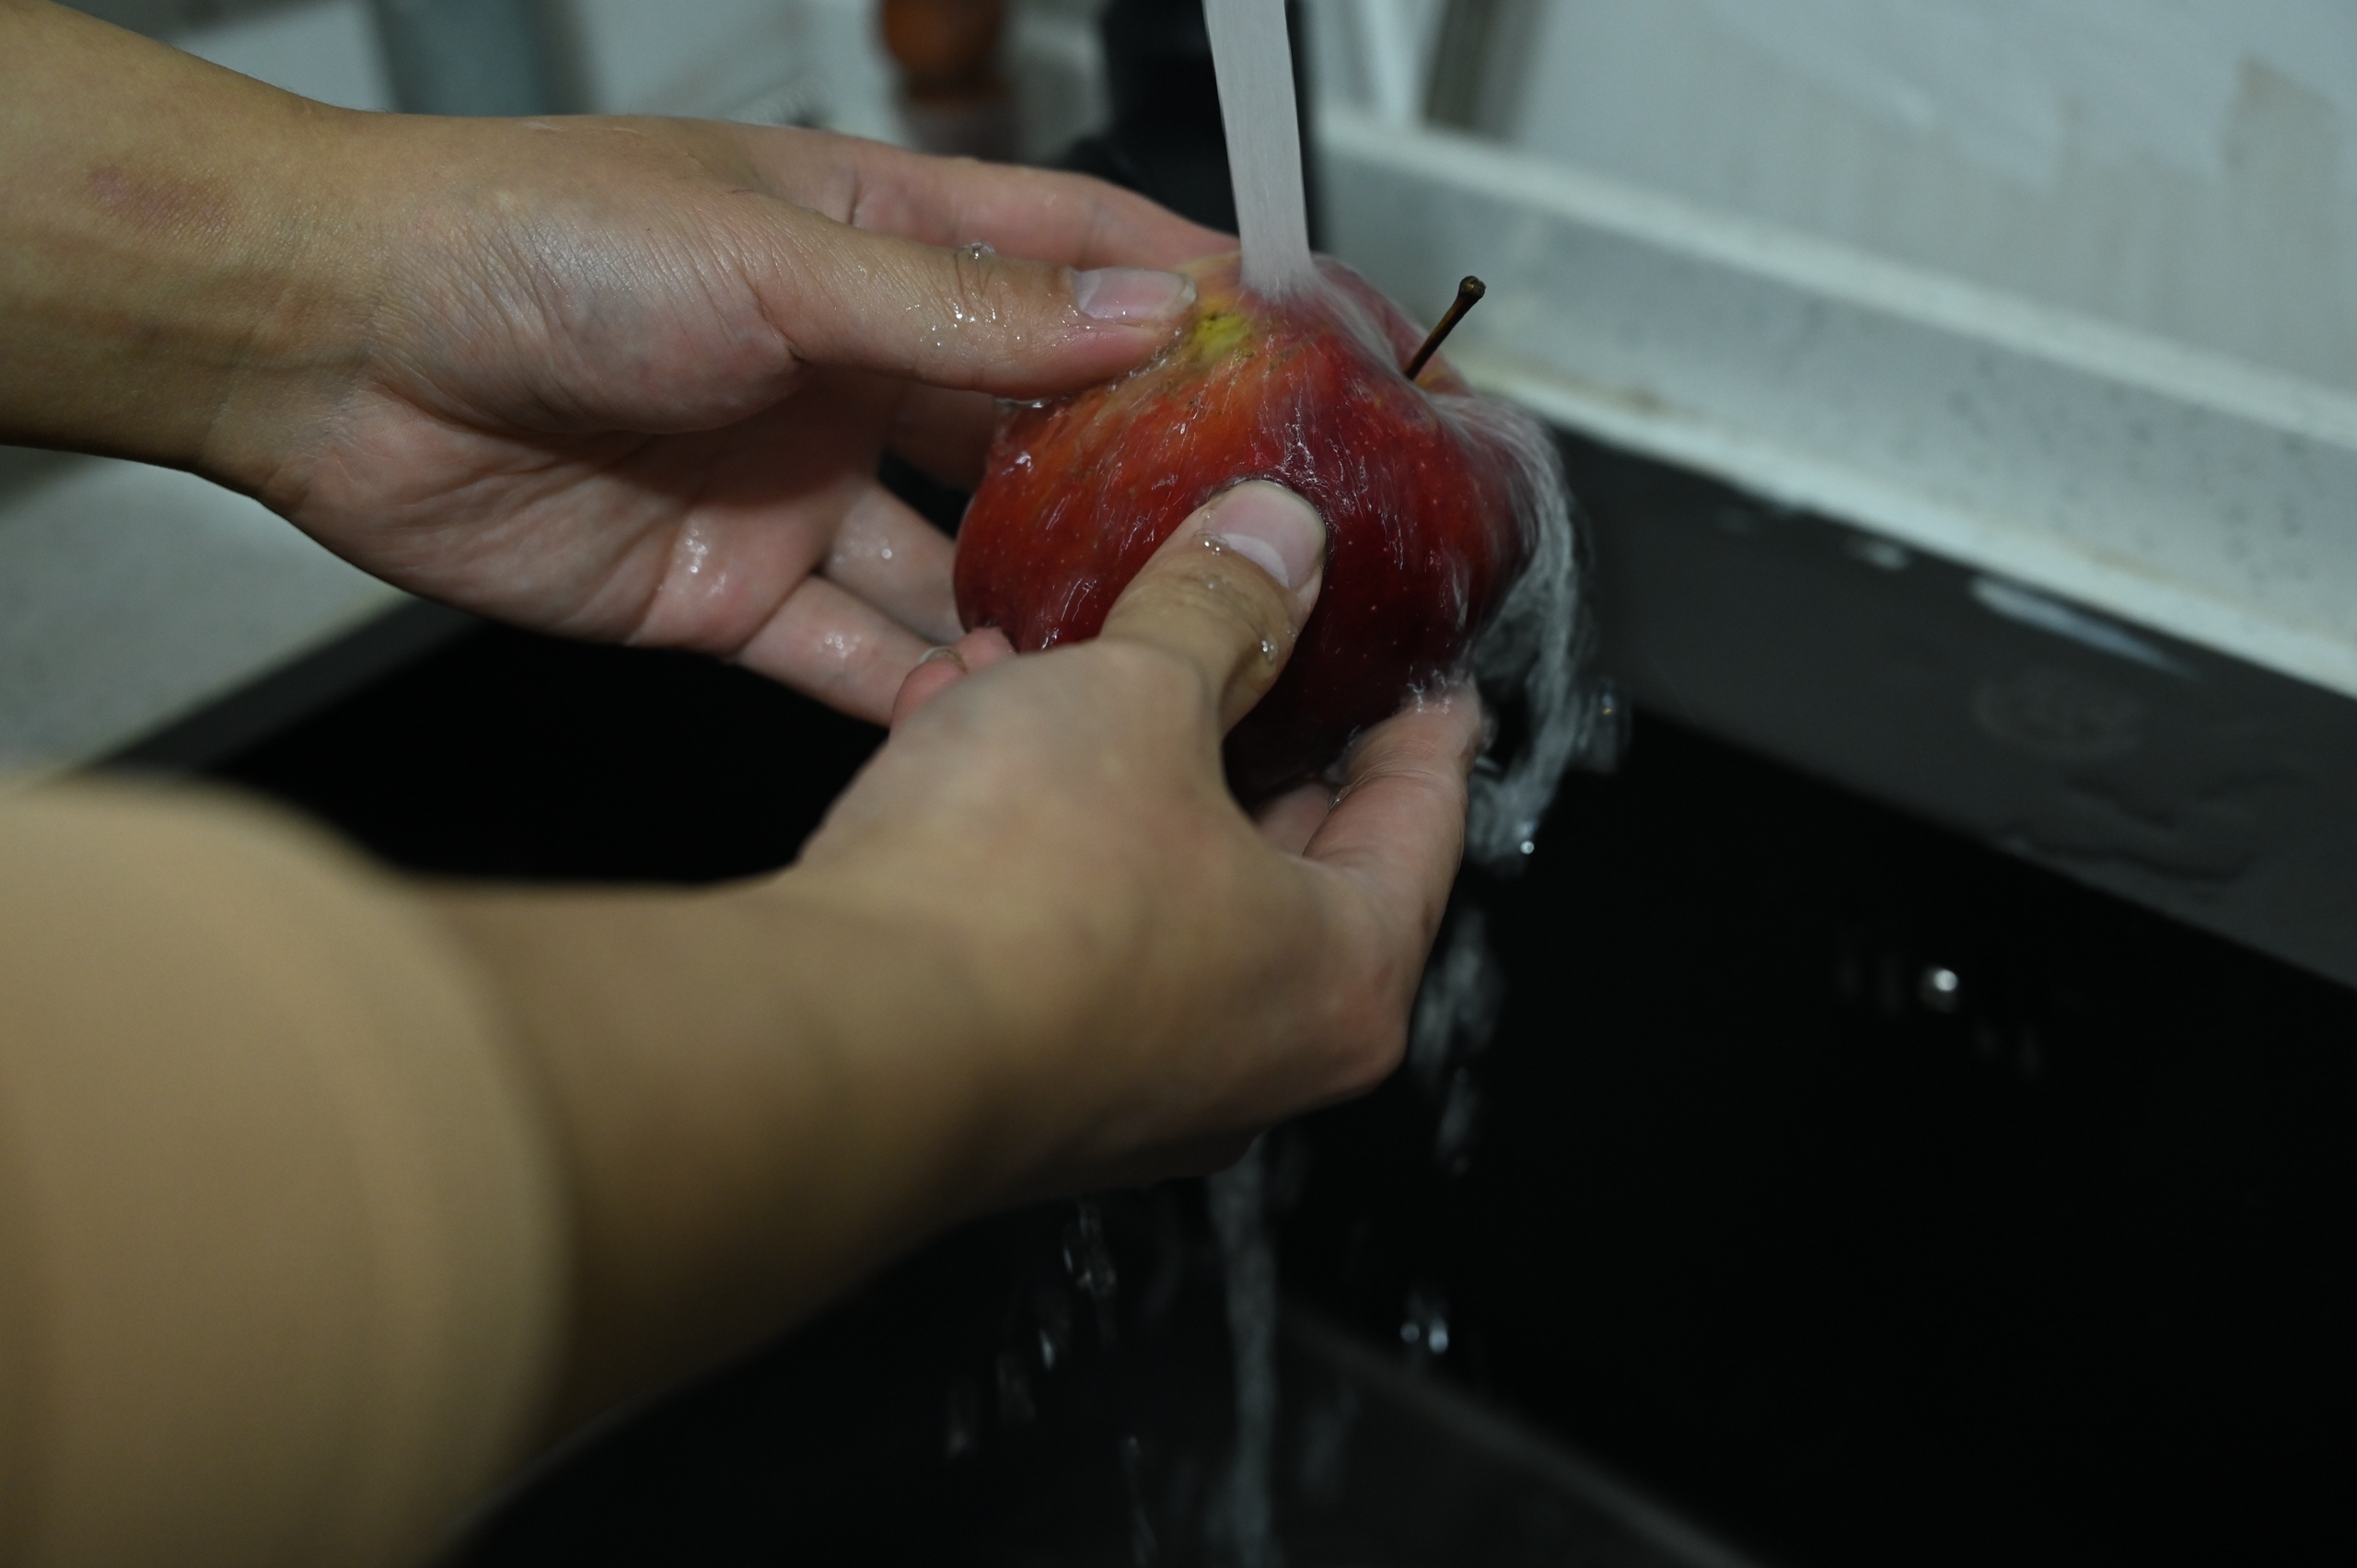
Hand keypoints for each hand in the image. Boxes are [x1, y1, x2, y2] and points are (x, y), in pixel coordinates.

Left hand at [0, 1, 1226, 719]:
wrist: (327, 352)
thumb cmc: (526, 239)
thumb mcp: (777, 255)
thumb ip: (967, 309)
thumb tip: (1145, 315)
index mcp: (880, 241)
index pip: (1082, 261)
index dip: (1202, 303)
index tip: (1318, 352)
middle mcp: (854, 366)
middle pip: (1040, 433)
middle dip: (1143, 486)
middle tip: (1257, 547)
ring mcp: (801, 485)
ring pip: (961, 565)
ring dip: (1042, 616)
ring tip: (1146, 667)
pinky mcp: (732, 591)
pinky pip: (858, 658)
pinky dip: (925, 697)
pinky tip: (1002, 728)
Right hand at [434, 482, 1481, 1419]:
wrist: (839, 1040)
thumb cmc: (1021, 892)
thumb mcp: (1138, 693)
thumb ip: (1217, 609)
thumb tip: (1273, 541)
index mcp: (1344, 975)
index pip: (1423, 820)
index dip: (1422, 721)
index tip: (1424, 674)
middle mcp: (1258, 1058)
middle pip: (1289, 859)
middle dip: (1239, 727)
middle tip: (1251, 647)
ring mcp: (1138, 1088)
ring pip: (1154, 885)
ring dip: (1107, 763)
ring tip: (1055, 658)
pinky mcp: (1025, 1085)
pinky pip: (1058, 930)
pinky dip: (1028, 832)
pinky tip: (958, 729)